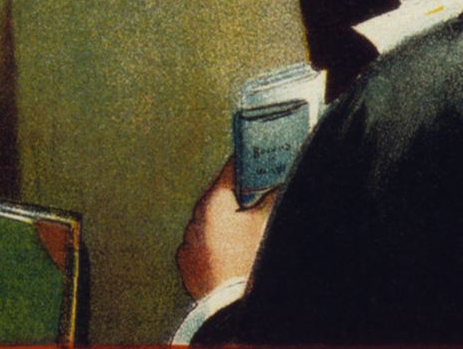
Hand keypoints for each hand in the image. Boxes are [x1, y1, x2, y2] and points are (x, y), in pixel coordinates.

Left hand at [178, 162, 273, 299]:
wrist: (228, 305)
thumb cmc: (248, 259)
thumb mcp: (265, 224)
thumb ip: (271, 199)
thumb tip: (276, 186)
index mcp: (213, 202)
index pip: (231, 171)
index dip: (248, 163)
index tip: (259, 157)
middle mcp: (196, 218)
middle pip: (218, 197)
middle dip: (237, 196)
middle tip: (257, 191)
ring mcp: (189, 242)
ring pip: (208, 223)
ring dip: (224, 222)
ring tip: (246, 224)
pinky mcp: (187, 263)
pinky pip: (202, 246)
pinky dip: (214, 244)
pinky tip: (230, 250)